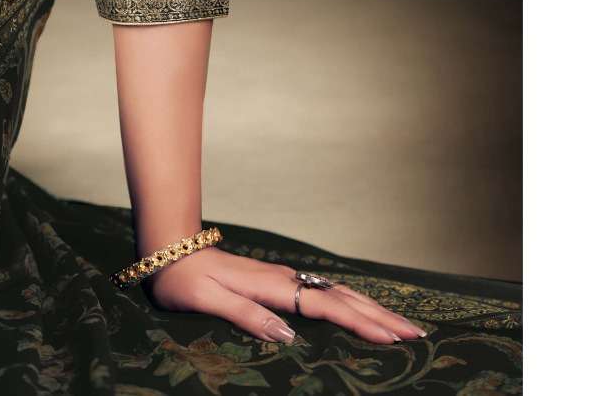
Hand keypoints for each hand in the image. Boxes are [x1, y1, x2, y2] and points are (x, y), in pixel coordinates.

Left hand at [142, 246, 427, 343]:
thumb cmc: (183, 282)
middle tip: (417, 334)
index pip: (327, 308)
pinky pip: (329, 293)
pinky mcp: (284, 281)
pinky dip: (354, 304)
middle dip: (382, 317)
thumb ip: (247, 316)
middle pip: (346, 299)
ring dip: (373, 310)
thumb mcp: (207, 302)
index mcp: (274, 287)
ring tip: (401, 326)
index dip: (360, 324)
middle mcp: (289, 280)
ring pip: (341, 294)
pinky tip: (364, 312)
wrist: (172, 251)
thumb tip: (288, 334)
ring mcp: (289, 279)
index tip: (391, 338)